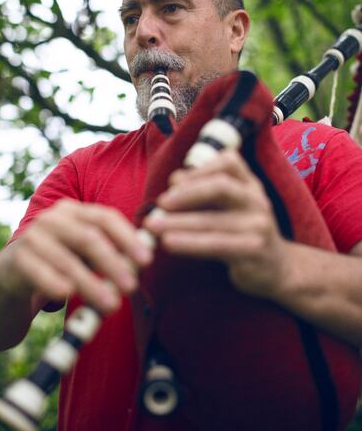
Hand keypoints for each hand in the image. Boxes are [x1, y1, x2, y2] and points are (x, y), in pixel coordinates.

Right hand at [0, 199, 152, 313]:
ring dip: (91, 284)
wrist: (10, 274)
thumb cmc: (58, 261)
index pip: (105, 217)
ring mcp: (32, 236)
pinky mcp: (16, 259)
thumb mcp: (83, 252)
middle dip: (113, 264)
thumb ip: (110, 253)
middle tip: (131, 287)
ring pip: (67, 260)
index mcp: (74, 211)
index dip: (128, 238)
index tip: (147, 260)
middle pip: (89, 238)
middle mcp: (53, 218)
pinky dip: (54, 283)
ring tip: (111, 305)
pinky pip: (39, 272)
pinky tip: (67, 295)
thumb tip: (143, 262)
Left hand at [143, 149, 287, 299]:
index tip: (173, 181)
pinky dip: (189, 243)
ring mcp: (259, 226)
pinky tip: (169, 244)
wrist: (278, 269)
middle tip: (160, 203)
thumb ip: (205, 192)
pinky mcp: (254, 251)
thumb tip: (173, 180)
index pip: (228, 162)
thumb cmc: (241, 233)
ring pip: (213, 220)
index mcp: (249, 184)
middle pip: (221, 186)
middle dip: (186, 193)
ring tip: (153, 226)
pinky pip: (217, 245)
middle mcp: (257, 200)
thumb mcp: (228, 207)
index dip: (199, 169)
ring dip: (179, 222)